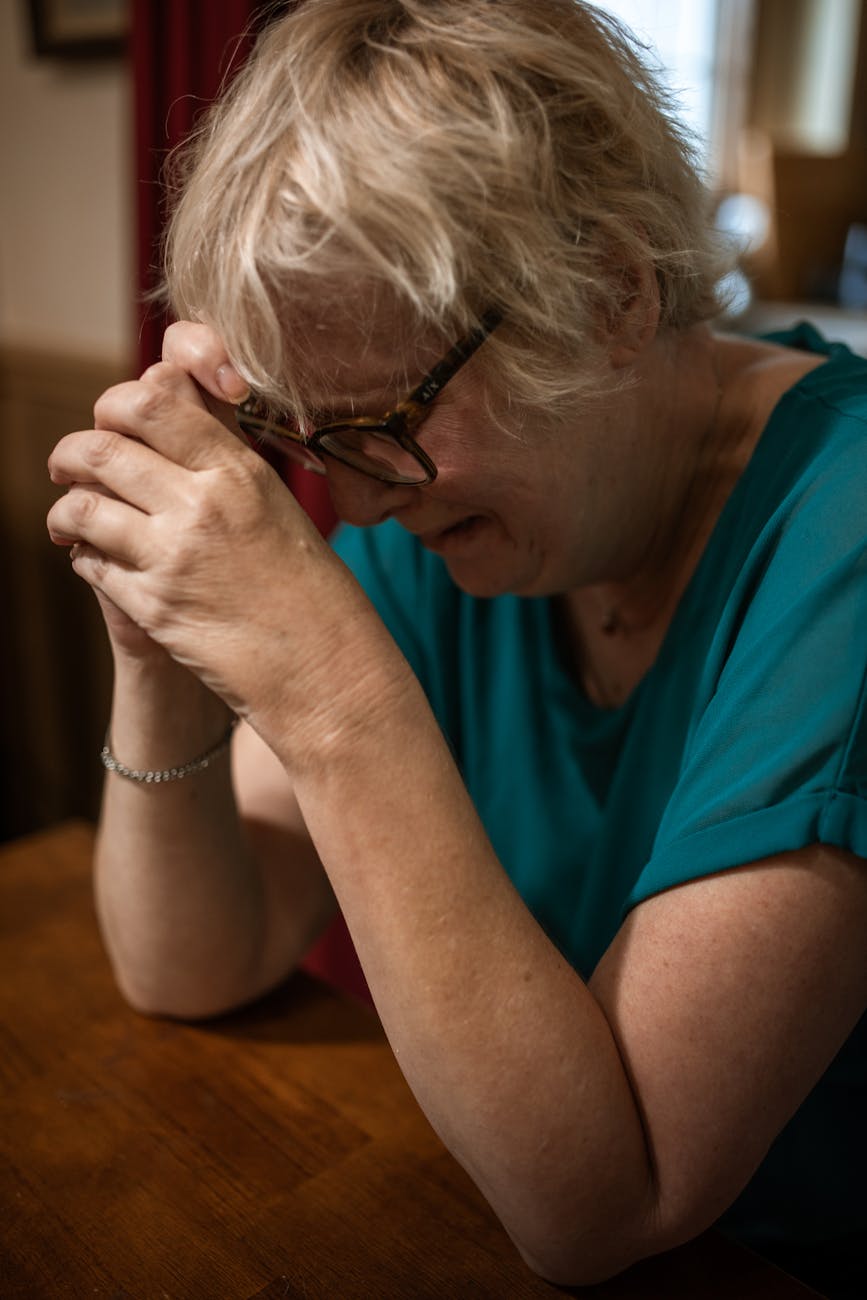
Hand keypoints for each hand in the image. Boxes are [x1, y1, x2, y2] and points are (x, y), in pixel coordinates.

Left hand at [46, 323, 351, 726]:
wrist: (327, 669)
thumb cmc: (312, 591)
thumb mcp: (276, 508)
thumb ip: (223, 464)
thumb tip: (171, 421)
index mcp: (239, 472)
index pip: (151, 402)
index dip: (114, 405)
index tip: (110, 424)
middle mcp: (203, 506)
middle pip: (100, 449)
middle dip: (70, 454)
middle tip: (66, 466)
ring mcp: (174, 558)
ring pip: (82, 508)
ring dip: (66, 512)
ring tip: (70, 522)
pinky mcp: (153, 608)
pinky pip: (92, 565)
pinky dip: (86, 558)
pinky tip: (100, 562)